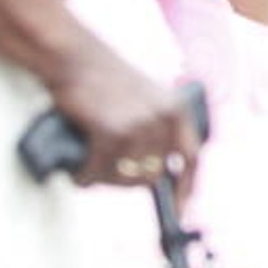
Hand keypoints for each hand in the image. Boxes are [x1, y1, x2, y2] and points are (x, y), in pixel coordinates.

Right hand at [47, 34, 201, 194]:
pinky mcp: (111, 131)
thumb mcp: (145, 99)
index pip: (192, 157)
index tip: (182, 210)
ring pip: (125, 175)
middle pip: (152, 174)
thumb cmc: (105, 80)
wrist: (75, 57)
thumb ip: (156, 130)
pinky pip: (99, 170)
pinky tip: (78, 171)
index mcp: (176, 110)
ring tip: (88, 167)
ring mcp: (139, 125)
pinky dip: (86, 175)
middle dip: (128, 181)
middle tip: (105, 176)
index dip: (187, 187)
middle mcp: (163, 118)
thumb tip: (152, 175)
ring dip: (104, 178)